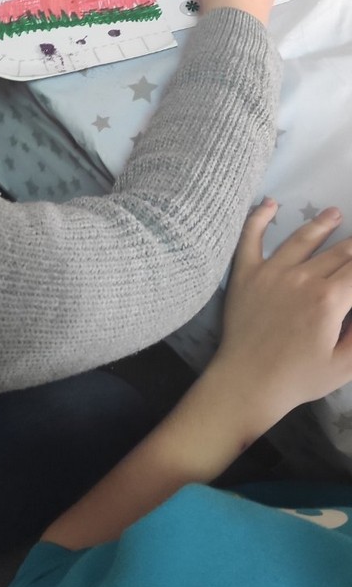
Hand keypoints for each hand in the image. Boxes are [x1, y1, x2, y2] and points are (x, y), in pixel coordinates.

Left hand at [211, 199, 351, 432]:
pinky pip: (251, 238)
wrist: (246, 383)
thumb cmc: (298, 379)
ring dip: (322, 224)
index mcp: (331, 299)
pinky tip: (269, 203)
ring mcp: (272, 271)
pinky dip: (258, 218)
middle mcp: (303, 277)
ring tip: (334, 213)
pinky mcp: (246, 273)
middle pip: (338, 251)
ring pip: (303, 238)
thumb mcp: (345, 364)